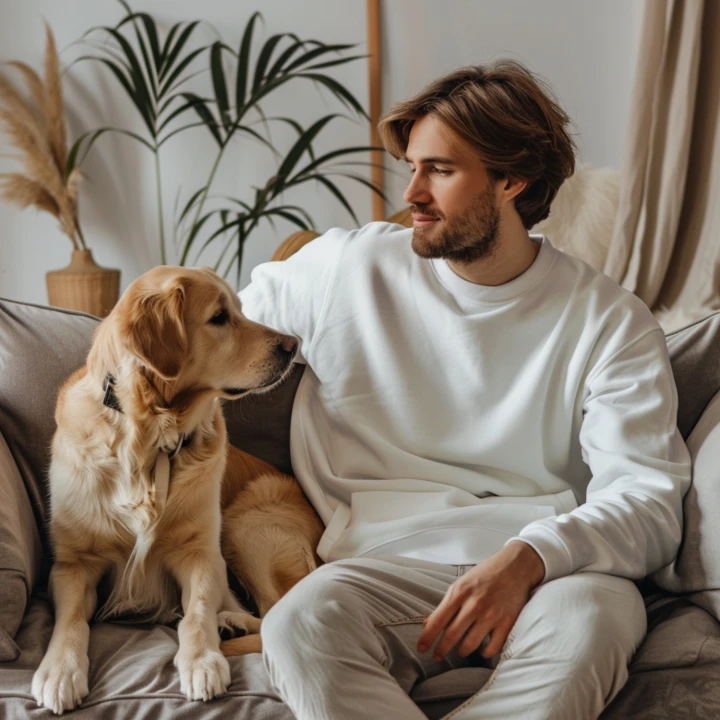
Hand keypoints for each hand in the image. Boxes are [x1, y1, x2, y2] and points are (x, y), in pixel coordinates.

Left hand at [417, 541, 544, 661]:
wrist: (515, 565)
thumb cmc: (485, 574)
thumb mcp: (461, 584)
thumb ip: (446, 605)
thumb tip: (428, 624)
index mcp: (460, 592)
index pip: (438, 620)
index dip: (427, 637)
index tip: (421, 648)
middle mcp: (474, 604)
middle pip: (452, 636)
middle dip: (441, 650)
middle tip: (437, 656)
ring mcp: (492, 614)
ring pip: (470, 645)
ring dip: (462, 651)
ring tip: (459, 650)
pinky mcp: (507, 622)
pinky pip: (492, 648)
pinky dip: (484, 652)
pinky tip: (481, 648)